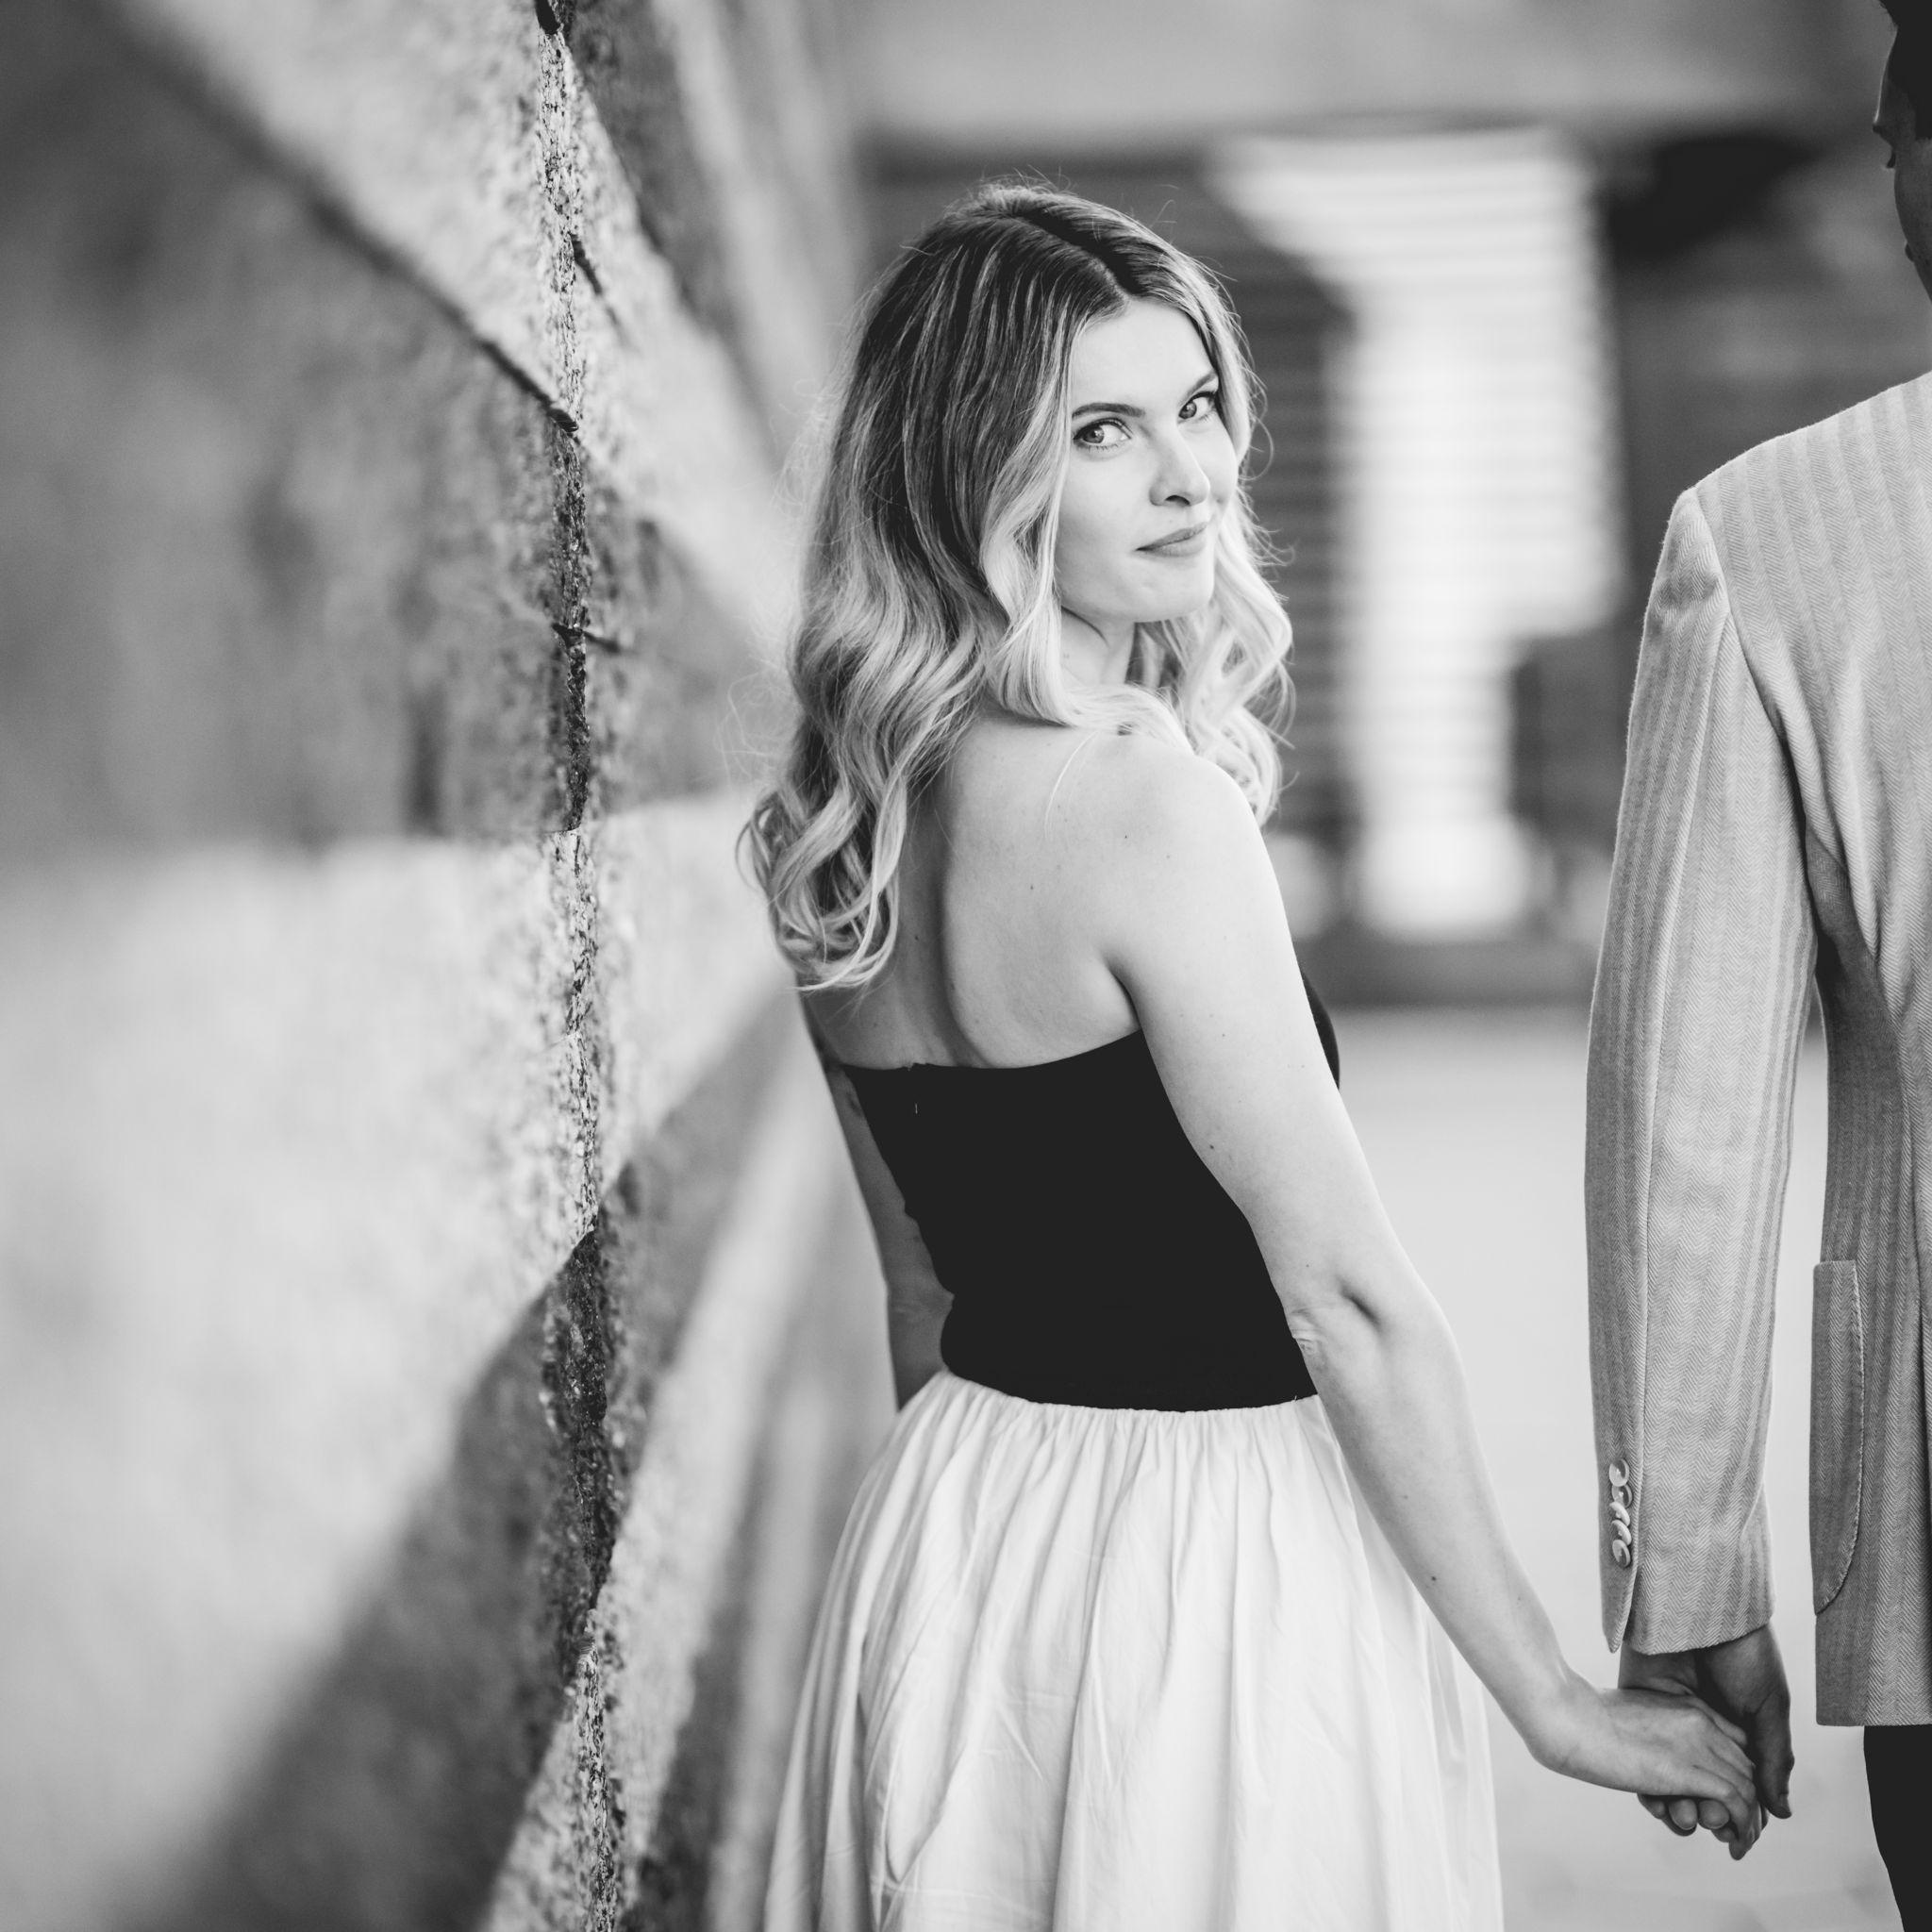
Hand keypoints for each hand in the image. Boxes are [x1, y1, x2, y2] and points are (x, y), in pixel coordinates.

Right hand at [1528, 1670, 1762, 1852]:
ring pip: (1748, 1787)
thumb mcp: (1628, 1718)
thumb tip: (1649, 1757)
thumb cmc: (1582, 1717)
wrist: (1568, 1718)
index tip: (1730, 1799)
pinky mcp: (1688, 1770)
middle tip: (1740, 1829)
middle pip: (1748, 1766)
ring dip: (1749, 1821)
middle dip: (1750, 1801)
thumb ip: (1652, 1733)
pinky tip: (1735, 1844)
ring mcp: (1696, 1744)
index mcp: (1686, 1706)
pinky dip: (1742, 1826)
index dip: (1739, 1773)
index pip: (1737, 1742)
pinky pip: (1735, 1802)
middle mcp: (1700, 1722)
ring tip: (1739, 1844)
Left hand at [1618, 1624, 1793, 1853]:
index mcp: (1740, 1729)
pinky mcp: (1640, 1704)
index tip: (1737, 1837)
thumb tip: (1780, 1812)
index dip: (1741, 1815)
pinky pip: (1642, 1753)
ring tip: (1683, 1816)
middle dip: (1707, 1813)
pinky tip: (1656, 1800)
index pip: (1741, 1786)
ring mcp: (1671, 1718)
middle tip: (1710, 1824)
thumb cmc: (1744, 1650)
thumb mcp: (1768, 1705)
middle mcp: (1704, 1728)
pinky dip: (1647, 1781)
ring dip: (1676, 1803)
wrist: (1698, 1605)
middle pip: (1704, 1787)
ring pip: (1672, 1777)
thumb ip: (1771, 1757)